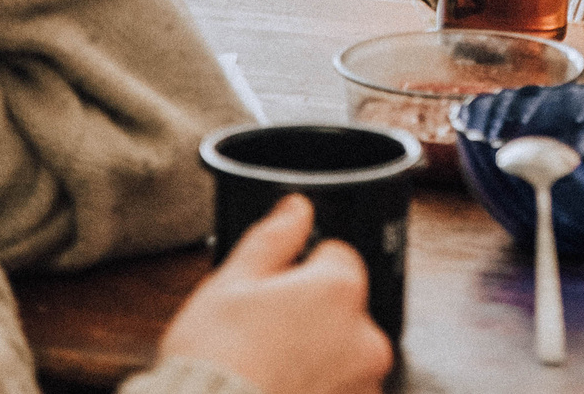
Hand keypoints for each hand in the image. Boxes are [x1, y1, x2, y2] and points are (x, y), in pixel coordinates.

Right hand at [156, 195, 391, 393]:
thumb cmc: (217, 360)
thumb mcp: (232, 282)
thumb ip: (274, 237)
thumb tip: (297, 208)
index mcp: (340, 290)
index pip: (336, 255)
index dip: (299, 269)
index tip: (272, 290)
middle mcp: (366, 336)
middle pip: (342, 307)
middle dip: (310, 314)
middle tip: (263, 333)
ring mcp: (364, 383)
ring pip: (341, 352)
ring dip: (316, 355)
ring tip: (268, 367)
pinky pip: (340, 389)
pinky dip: (317, 388)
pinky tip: (280, 388)